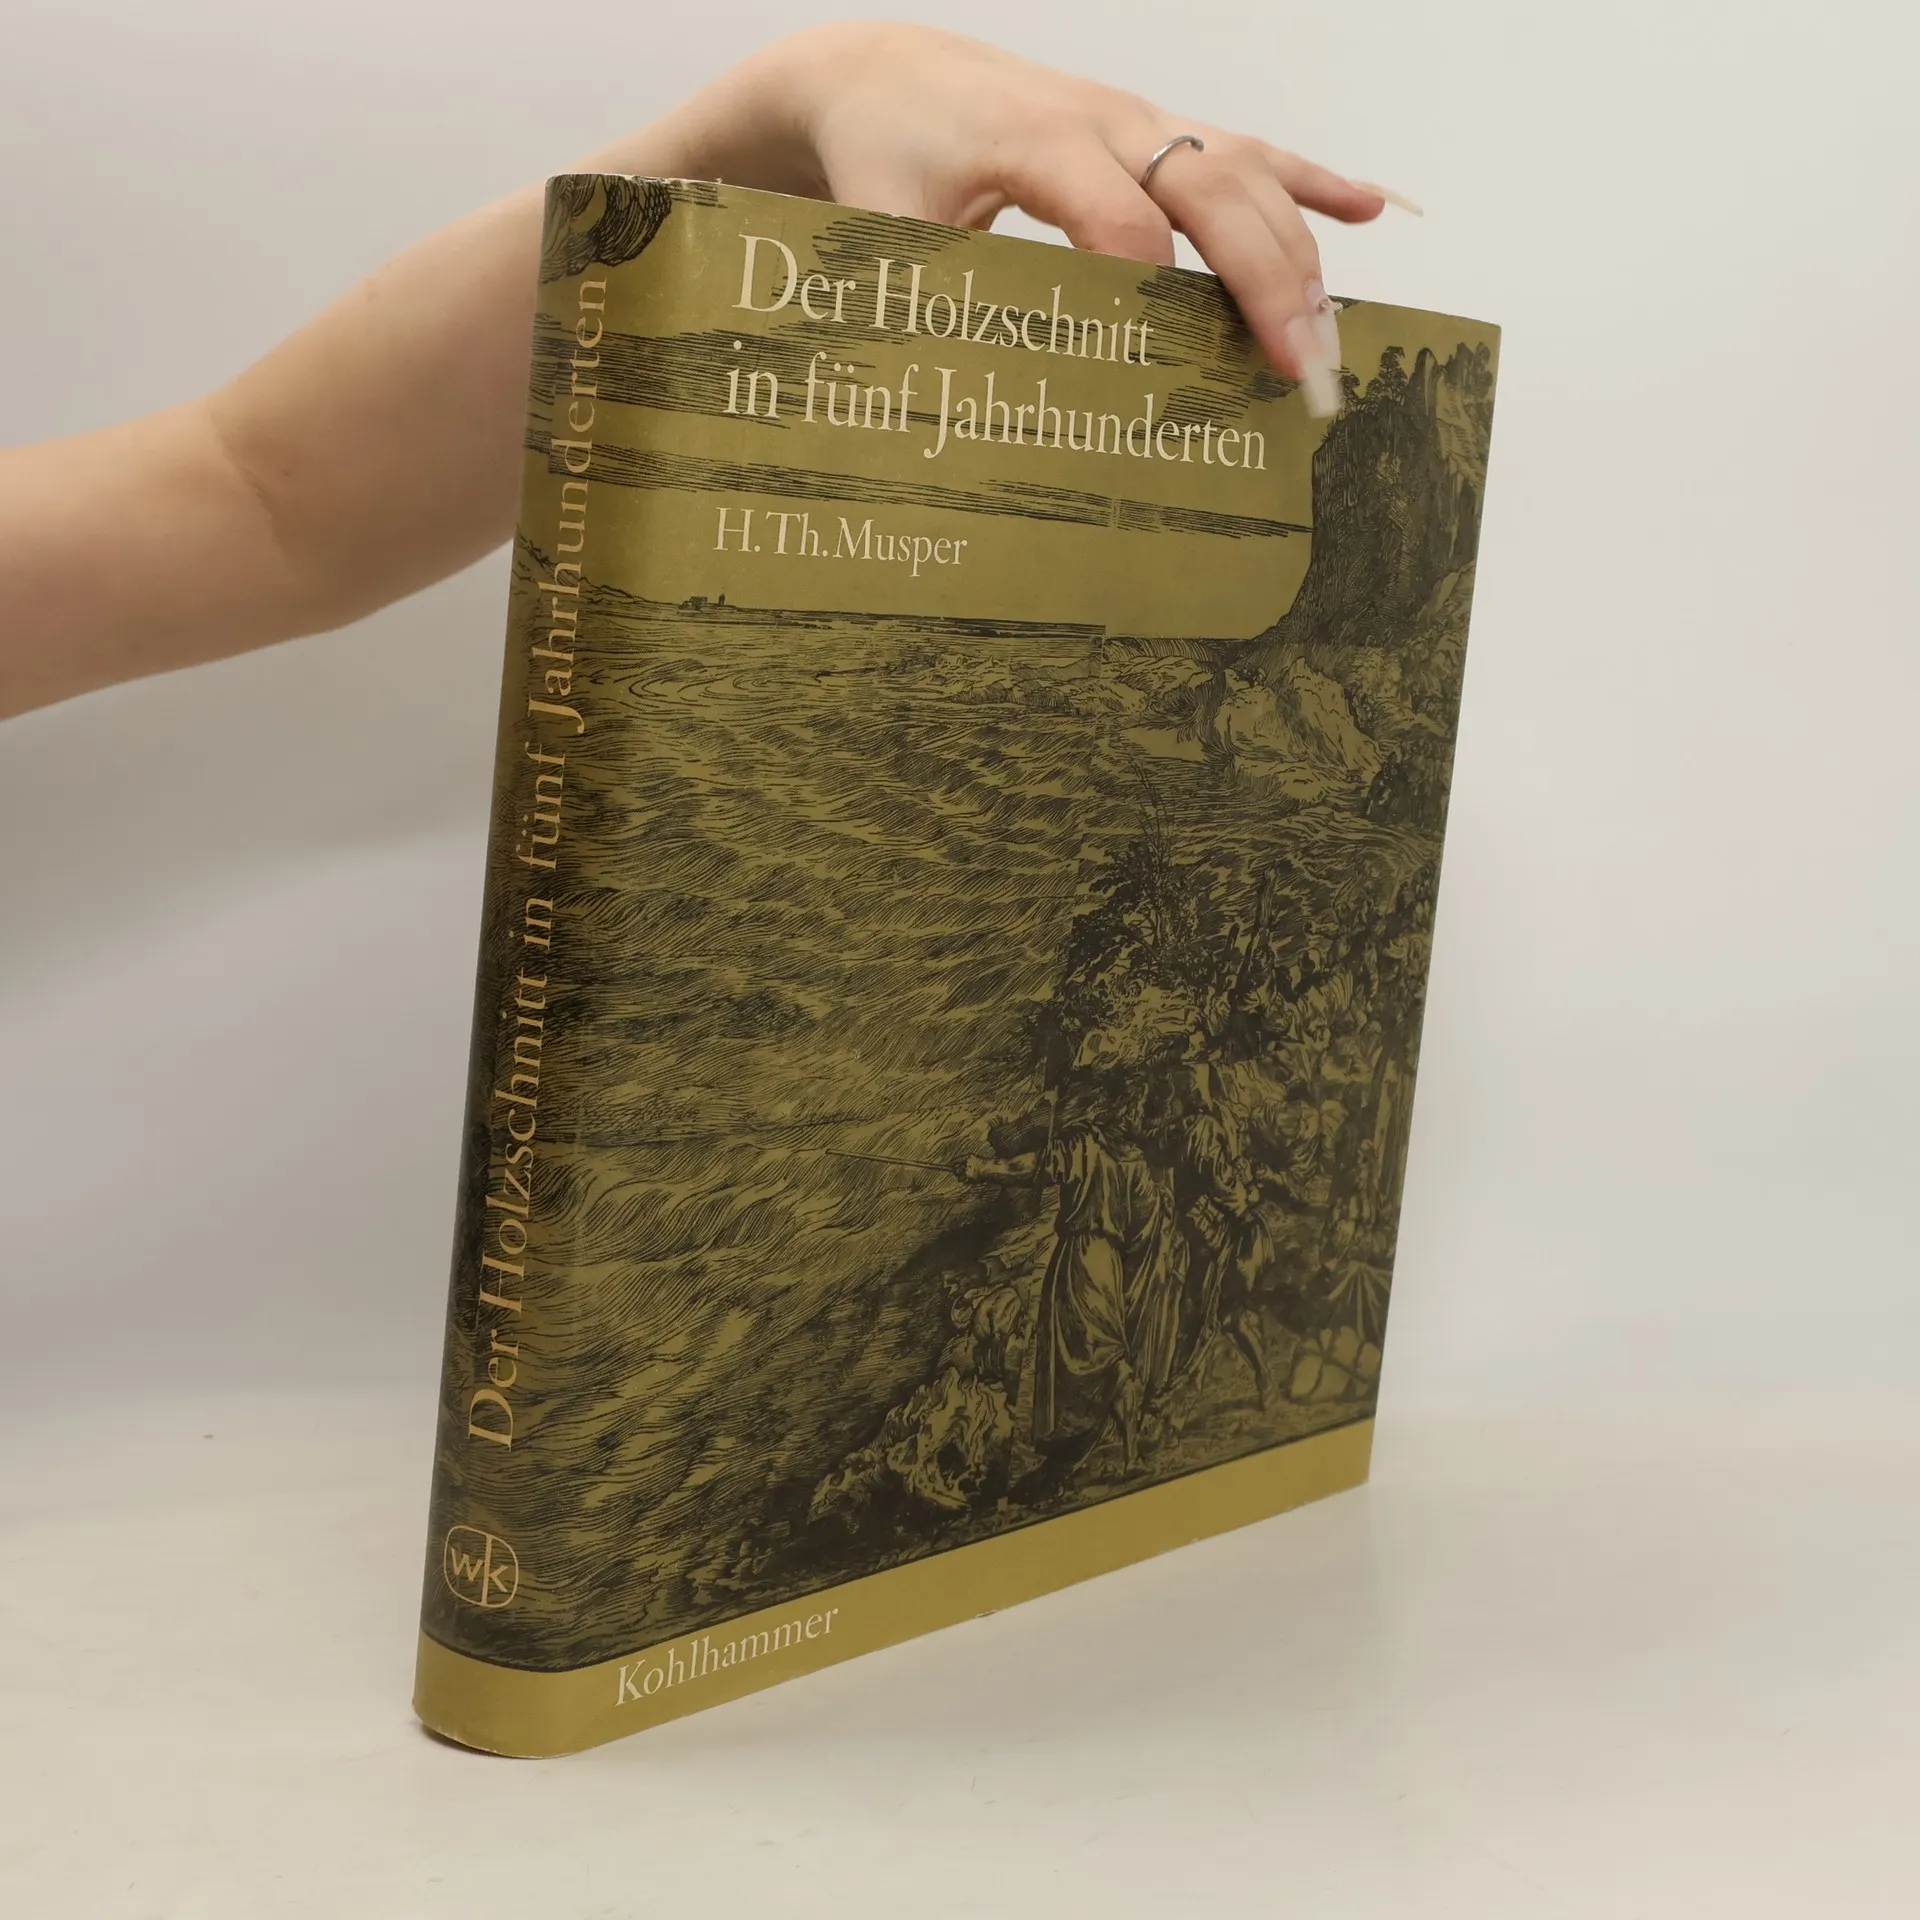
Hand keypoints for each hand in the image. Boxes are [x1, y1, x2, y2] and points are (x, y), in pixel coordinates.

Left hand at [611, 24, 1392, 401]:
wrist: (887, 74)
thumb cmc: (885, 157)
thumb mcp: (881, 233)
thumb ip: (920, 301)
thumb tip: (942, 400)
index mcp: (1035, 141)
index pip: (1115, 210)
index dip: (1149, 280)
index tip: (1179, 358)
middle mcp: (1106, 119)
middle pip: (1211, 186)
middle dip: (1263, 277)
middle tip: (1298, 366)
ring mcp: (1141, 119)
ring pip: (1245, 168)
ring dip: (1297, 251)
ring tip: (1326, 339)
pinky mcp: (1156, 126)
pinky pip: (1250, 147)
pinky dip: (1312, 179)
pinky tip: (1368, 208)